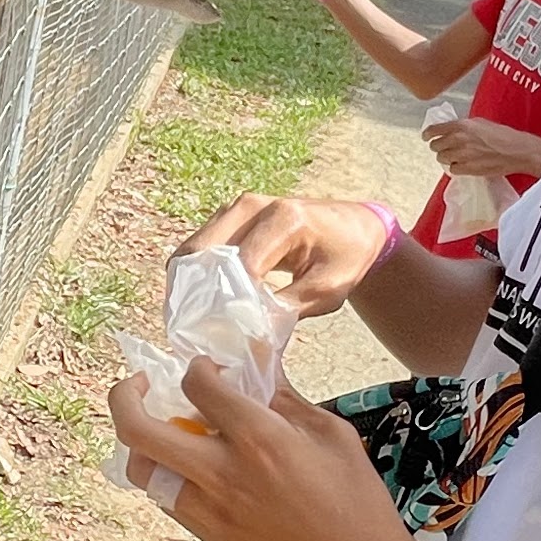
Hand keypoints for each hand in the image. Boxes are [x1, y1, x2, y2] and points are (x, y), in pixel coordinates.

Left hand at [109, 357, 433, 540]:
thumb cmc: (359, 506)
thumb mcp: (334, 437)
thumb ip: (288, 401)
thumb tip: (258, 371)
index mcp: (260, 439)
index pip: (199, 385)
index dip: (197, 367)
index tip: (208, 368)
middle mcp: (222, 473)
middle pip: (138, 429)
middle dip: (125, 396)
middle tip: (141, 384)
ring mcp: (208, 511)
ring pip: (142, 469)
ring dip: (140, 442)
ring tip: (160, 427)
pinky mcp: (210, 539)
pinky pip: (166, 499)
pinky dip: (165, 474)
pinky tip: (187, 466)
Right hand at [182, 192, 391, 317]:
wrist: (353, 227)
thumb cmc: (345, 256)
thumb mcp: (328, 289)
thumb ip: (289, 310)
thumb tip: (250, 334)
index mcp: (283, 218)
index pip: (242, 265)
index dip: (231, 302)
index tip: (228, 334)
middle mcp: (252, 206)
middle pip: (203, 251)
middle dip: (195, 293)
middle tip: (194, 331)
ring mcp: (235, 208)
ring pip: (193, 249)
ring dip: (187, 284)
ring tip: (190, 321)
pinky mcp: (227, 217)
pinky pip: (198, 248)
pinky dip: (193, 275)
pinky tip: (196, 304)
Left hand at [423, 115, 540, 181]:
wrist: (517, 151)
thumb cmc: (503, 135)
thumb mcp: (481, 123)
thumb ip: (463, 126)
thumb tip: (451, 129)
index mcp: (461, 125)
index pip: (434, 130)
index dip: (428, 134)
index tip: (427, 136)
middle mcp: (459, 139)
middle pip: (436, 146)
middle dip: (439, 146)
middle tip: (445, 147)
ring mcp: (462, 155)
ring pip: (442, 159)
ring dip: (447, 157)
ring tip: (456, 156)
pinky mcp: (468, 169)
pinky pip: (452, 170)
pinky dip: (456, 167)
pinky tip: (463, 164)